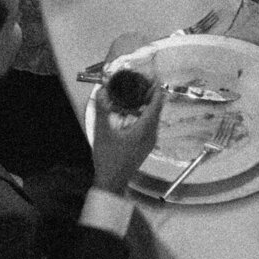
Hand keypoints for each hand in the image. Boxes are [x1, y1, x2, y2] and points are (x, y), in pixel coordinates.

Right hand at [90, 65, 162, 193]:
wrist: (112, 182)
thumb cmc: (108, 159)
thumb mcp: (102, 133)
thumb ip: (102, 110)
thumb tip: (102, 91)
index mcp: (144, 129)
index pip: (156, 104)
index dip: (156, 89)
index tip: (153, 76)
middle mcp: (151, 134)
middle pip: (157, 109)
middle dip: (152, 93)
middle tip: (142, 80)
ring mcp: (150, 141)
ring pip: (154, 117)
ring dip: (149, 103)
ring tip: (138, 91)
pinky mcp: (146, 145)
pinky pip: (151, 124)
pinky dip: (146, 113)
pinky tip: (134, 110)